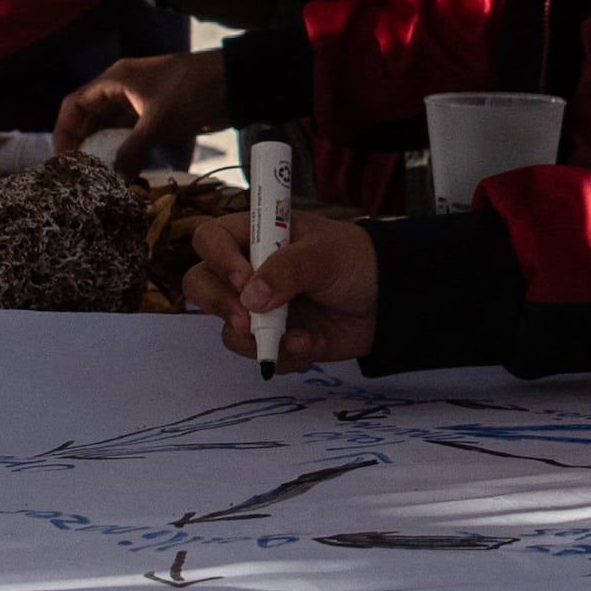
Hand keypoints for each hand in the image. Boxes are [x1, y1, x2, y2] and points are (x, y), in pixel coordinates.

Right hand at [58, 49, 226, 165]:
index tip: (64, 160)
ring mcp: (139, 105)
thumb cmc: (194, 91)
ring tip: (100, 179)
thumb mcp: (160, 121)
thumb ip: (133, 150)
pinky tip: (124, 173)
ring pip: (111, 129)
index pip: (75, 105)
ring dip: (106, 152)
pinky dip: (126, 153)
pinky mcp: (156, 117)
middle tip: (81, 175)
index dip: (64, 131)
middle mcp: (121, 91)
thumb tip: (113, 179)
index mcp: (115, 81)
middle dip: (84, 145)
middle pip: (90, 118)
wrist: (235, 84)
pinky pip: (131, 136)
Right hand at [181, 212, 378, 366]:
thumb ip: (289, 271)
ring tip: (304, 338)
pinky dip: (283, 355)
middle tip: (250, 321)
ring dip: (261, 339)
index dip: (219, 260)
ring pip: (227, 327)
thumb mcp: (327, 256)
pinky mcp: (272, 336)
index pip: (211, 239)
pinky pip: (257, 352)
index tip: (245, 280)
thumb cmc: (358, 262)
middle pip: (201, 284)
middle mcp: (248, 269)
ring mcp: (258, 306)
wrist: (389, 303)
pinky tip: (313, 345)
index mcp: (258, 234)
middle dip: (222, 306)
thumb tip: (250, 298)